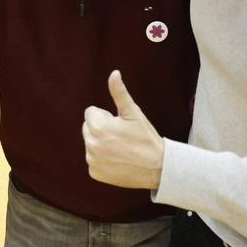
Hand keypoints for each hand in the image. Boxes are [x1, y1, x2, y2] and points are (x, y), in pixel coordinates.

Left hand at [82, 70, 164, 189]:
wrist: (158, 167)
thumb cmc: (145, 137)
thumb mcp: (133, 113)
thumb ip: (119, 92)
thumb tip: (114, 73)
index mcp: (97, 127)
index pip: (91, 113)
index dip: (106, 116)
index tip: (120, 124)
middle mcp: (91, 145)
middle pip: (88, 128)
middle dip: (101, 128)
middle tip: (121, 136)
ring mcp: (92, 160)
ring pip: (91, 143)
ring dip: (101, 143)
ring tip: (121, 148)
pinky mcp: (95, 173)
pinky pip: (93, 160)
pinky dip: (103, 159)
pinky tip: (118, 160)